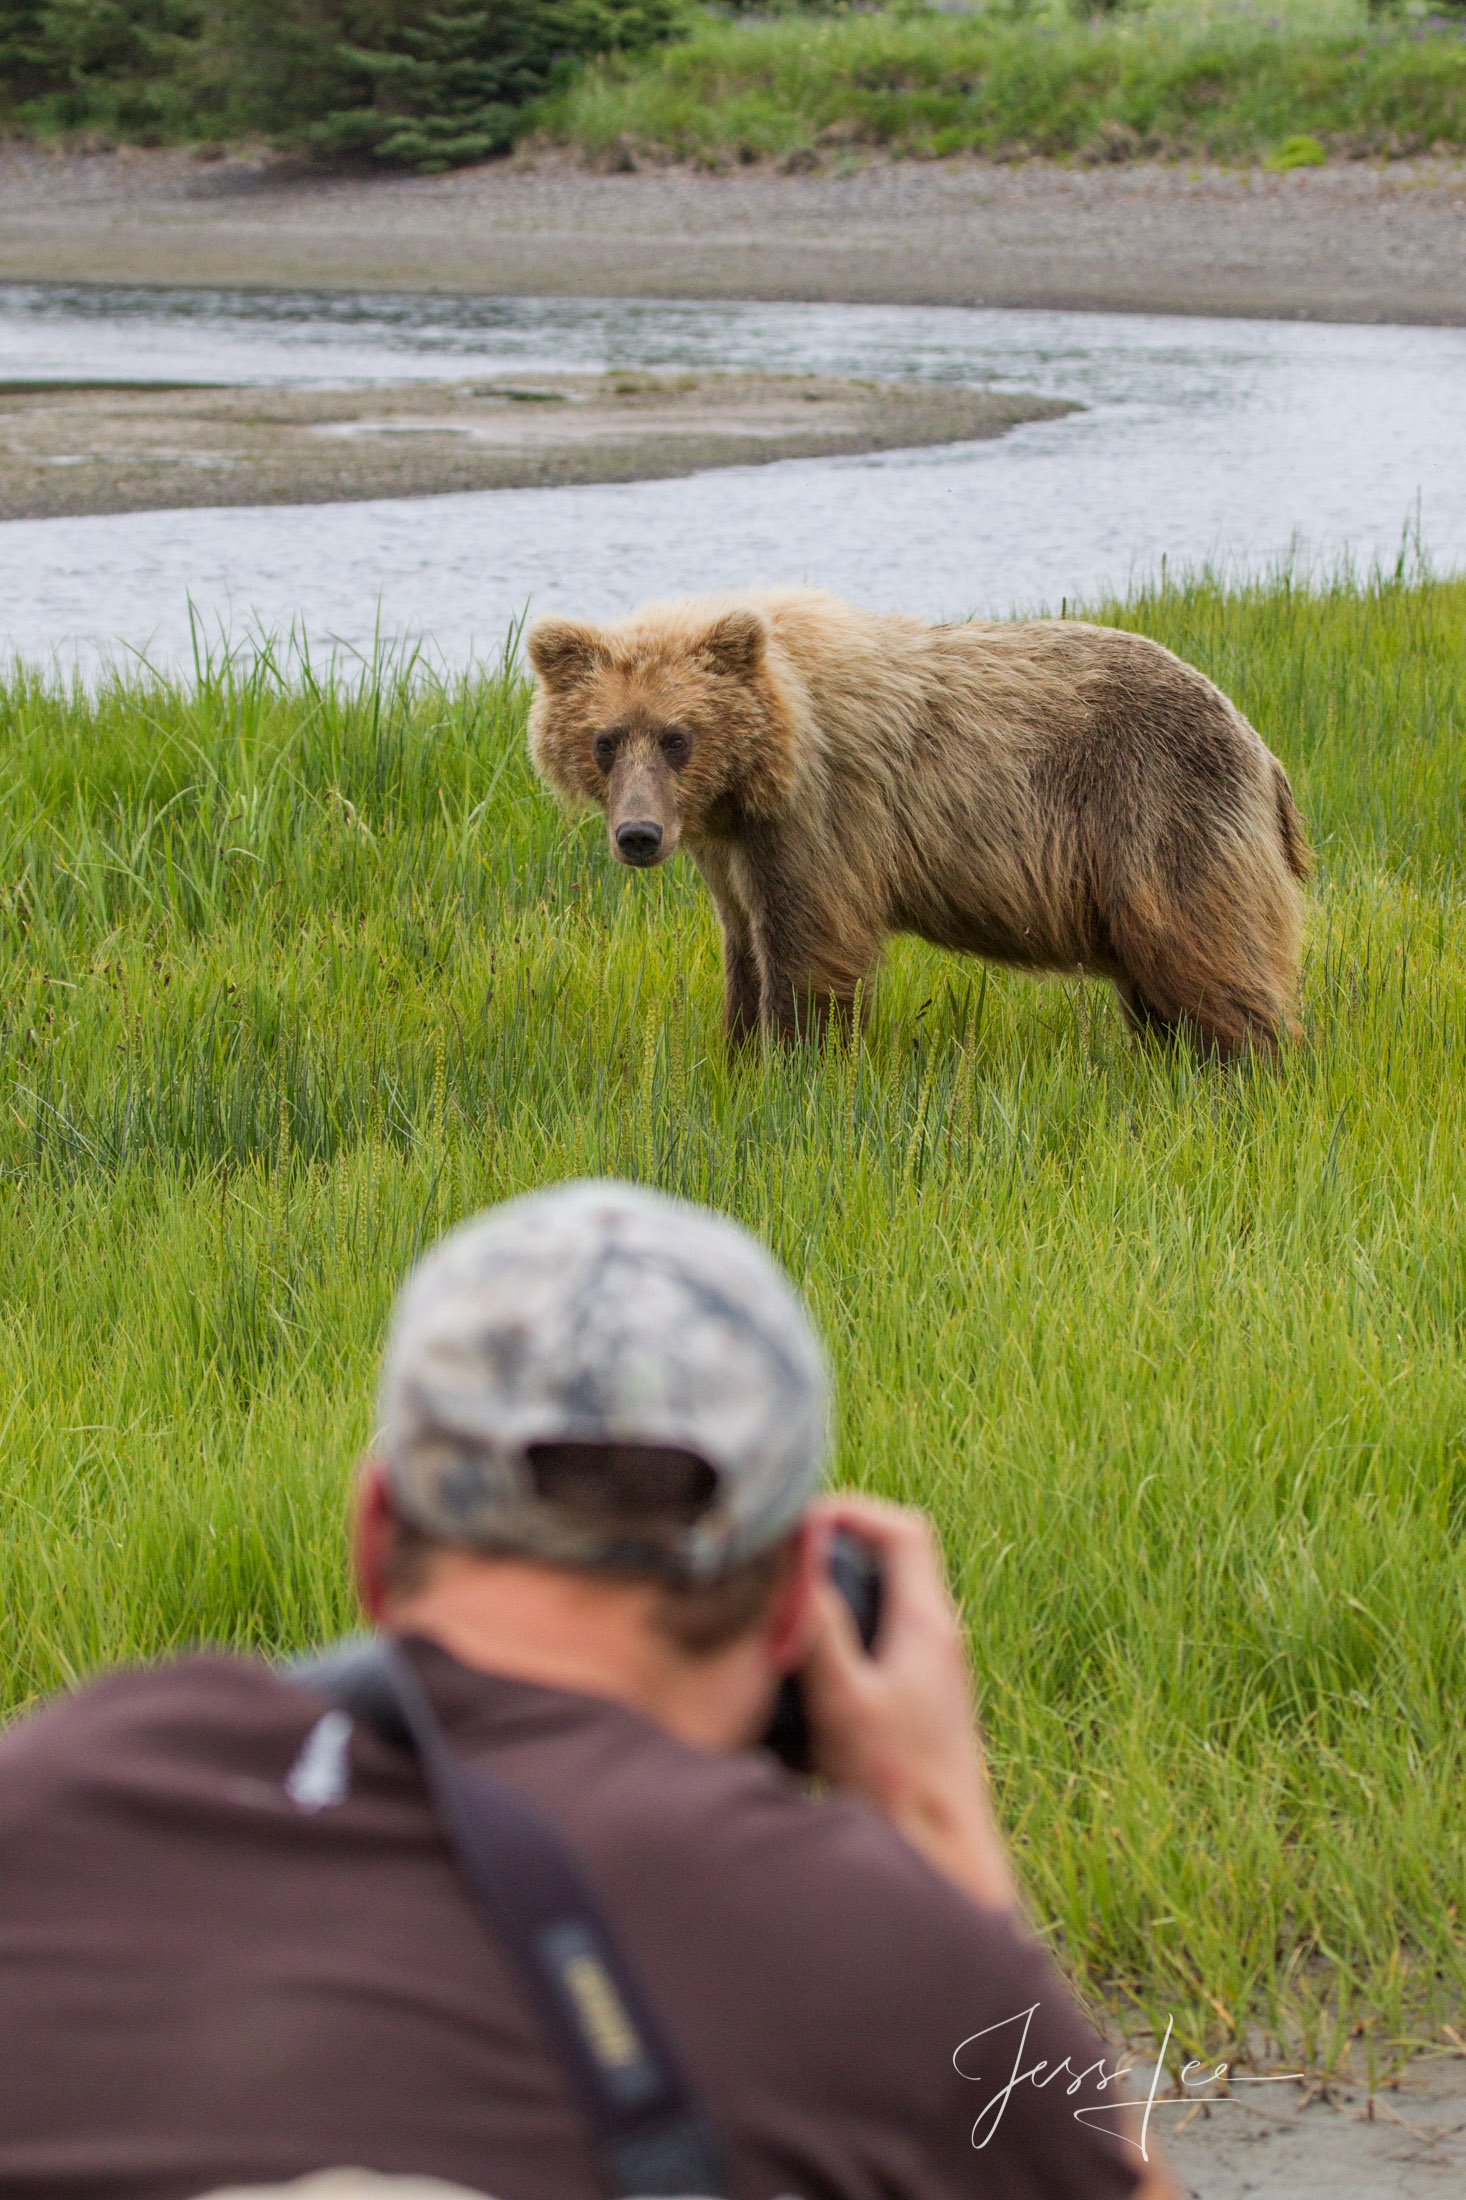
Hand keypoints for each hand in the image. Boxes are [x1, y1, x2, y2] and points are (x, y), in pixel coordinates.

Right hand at [798, 1495, 1017, 1914]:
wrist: (944, 1862)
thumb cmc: (898, 1788)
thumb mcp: (845, 1702)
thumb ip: (819, 1630)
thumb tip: (794, 1558)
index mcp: (928, 1624)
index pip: (903, 1530)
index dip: (851, 1512)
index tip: (798, 1522)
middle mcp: (936, 1639)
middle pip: (887, 1562)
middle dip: (831, 1551)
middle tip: (778, 1562)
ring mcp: (928, 1674)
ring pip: (877, 1606)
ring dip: (830, 1600)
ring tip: (776, 1613)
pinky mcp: (913, 1707)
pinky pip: (872, 1648)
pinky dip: (834, 1644)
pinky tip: (793, 1678)